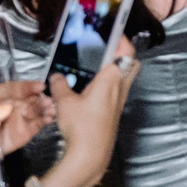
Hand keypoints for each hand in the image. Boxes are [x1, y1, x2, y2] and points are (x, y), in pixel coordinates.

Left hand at [0, 82, 47, 170]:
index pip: (13, 88)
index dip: (26, 86)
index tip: (38, 86)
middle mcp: (10, 106)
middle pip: (29, 98)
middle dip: (40, 97)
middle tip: (49, 100)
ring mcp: (18, 119)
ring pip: (36, 109)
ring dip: (46, 108)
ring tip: (53, 109)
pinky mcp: (22, 133)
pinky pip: (36, 124)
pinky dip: (45, 120)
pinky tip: (50, 119)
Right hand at [48, 40, 139, 186]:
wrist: (90, 154)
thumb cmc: (81, 125)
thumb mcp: (64, 102)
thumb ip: (60, 85)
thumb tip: (56, 76)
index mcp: (113, 78)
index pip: (127, 51)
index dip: (122, 39)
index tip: (112, 31)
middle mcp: (121, 87)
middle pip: (131, 63)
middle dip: (122, 54)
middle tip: (104, 49)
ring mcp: (120, 100)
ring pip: (124, 77)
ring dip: (114, 69)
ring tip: (93, 66)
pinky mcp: (114, 111)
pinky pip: (116, 91)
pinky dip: (108, 84)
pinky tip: (89, 88)